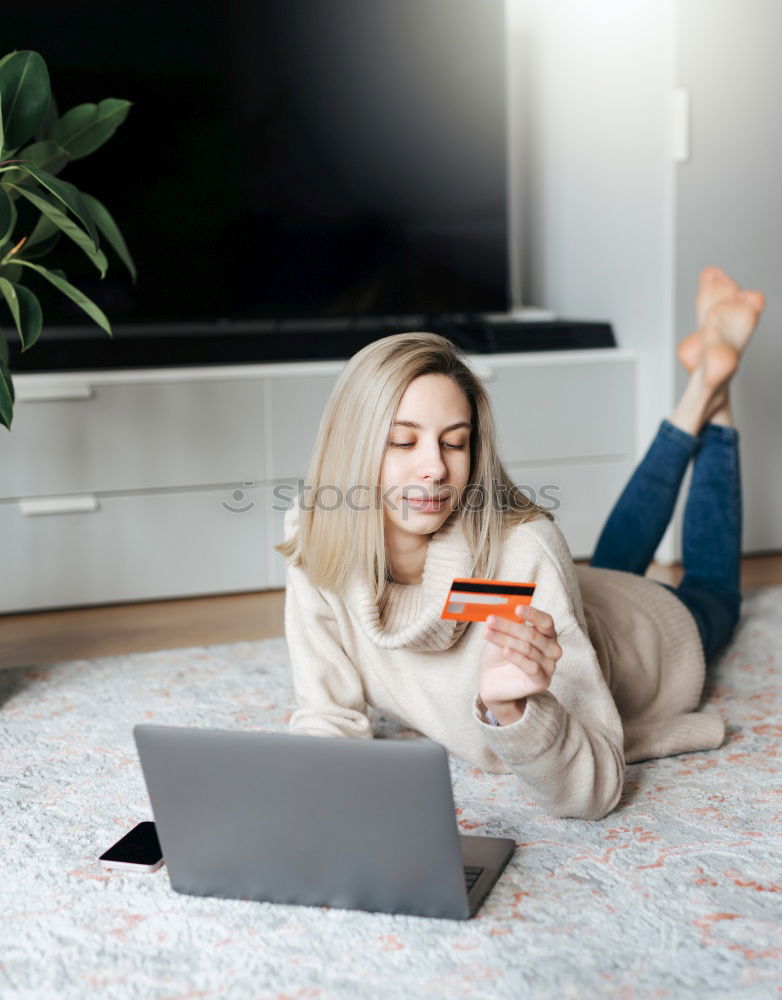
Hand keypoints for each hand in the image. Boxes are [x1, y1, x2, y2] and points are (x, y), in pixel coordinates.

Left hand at [478, 604, 561, 724]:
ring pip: (528, 649)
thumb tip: (507, 608)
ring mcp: (549, 667)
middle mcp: (551, 649)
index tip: (517, 609)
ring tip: (488, 634)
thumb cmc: (499, 655)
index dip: (533, 614)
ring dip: (505, 640)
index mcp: (546, 634)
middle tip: (490, 620)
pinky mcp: (542, 682)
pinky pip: (532, 668)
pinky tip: (505, 650)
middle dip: (509, 626)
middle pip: (533, 634)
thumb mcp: (502, 635)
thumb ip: (508, 623)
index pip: (546, 621)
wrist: (491, 681)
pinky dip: (517, 658)